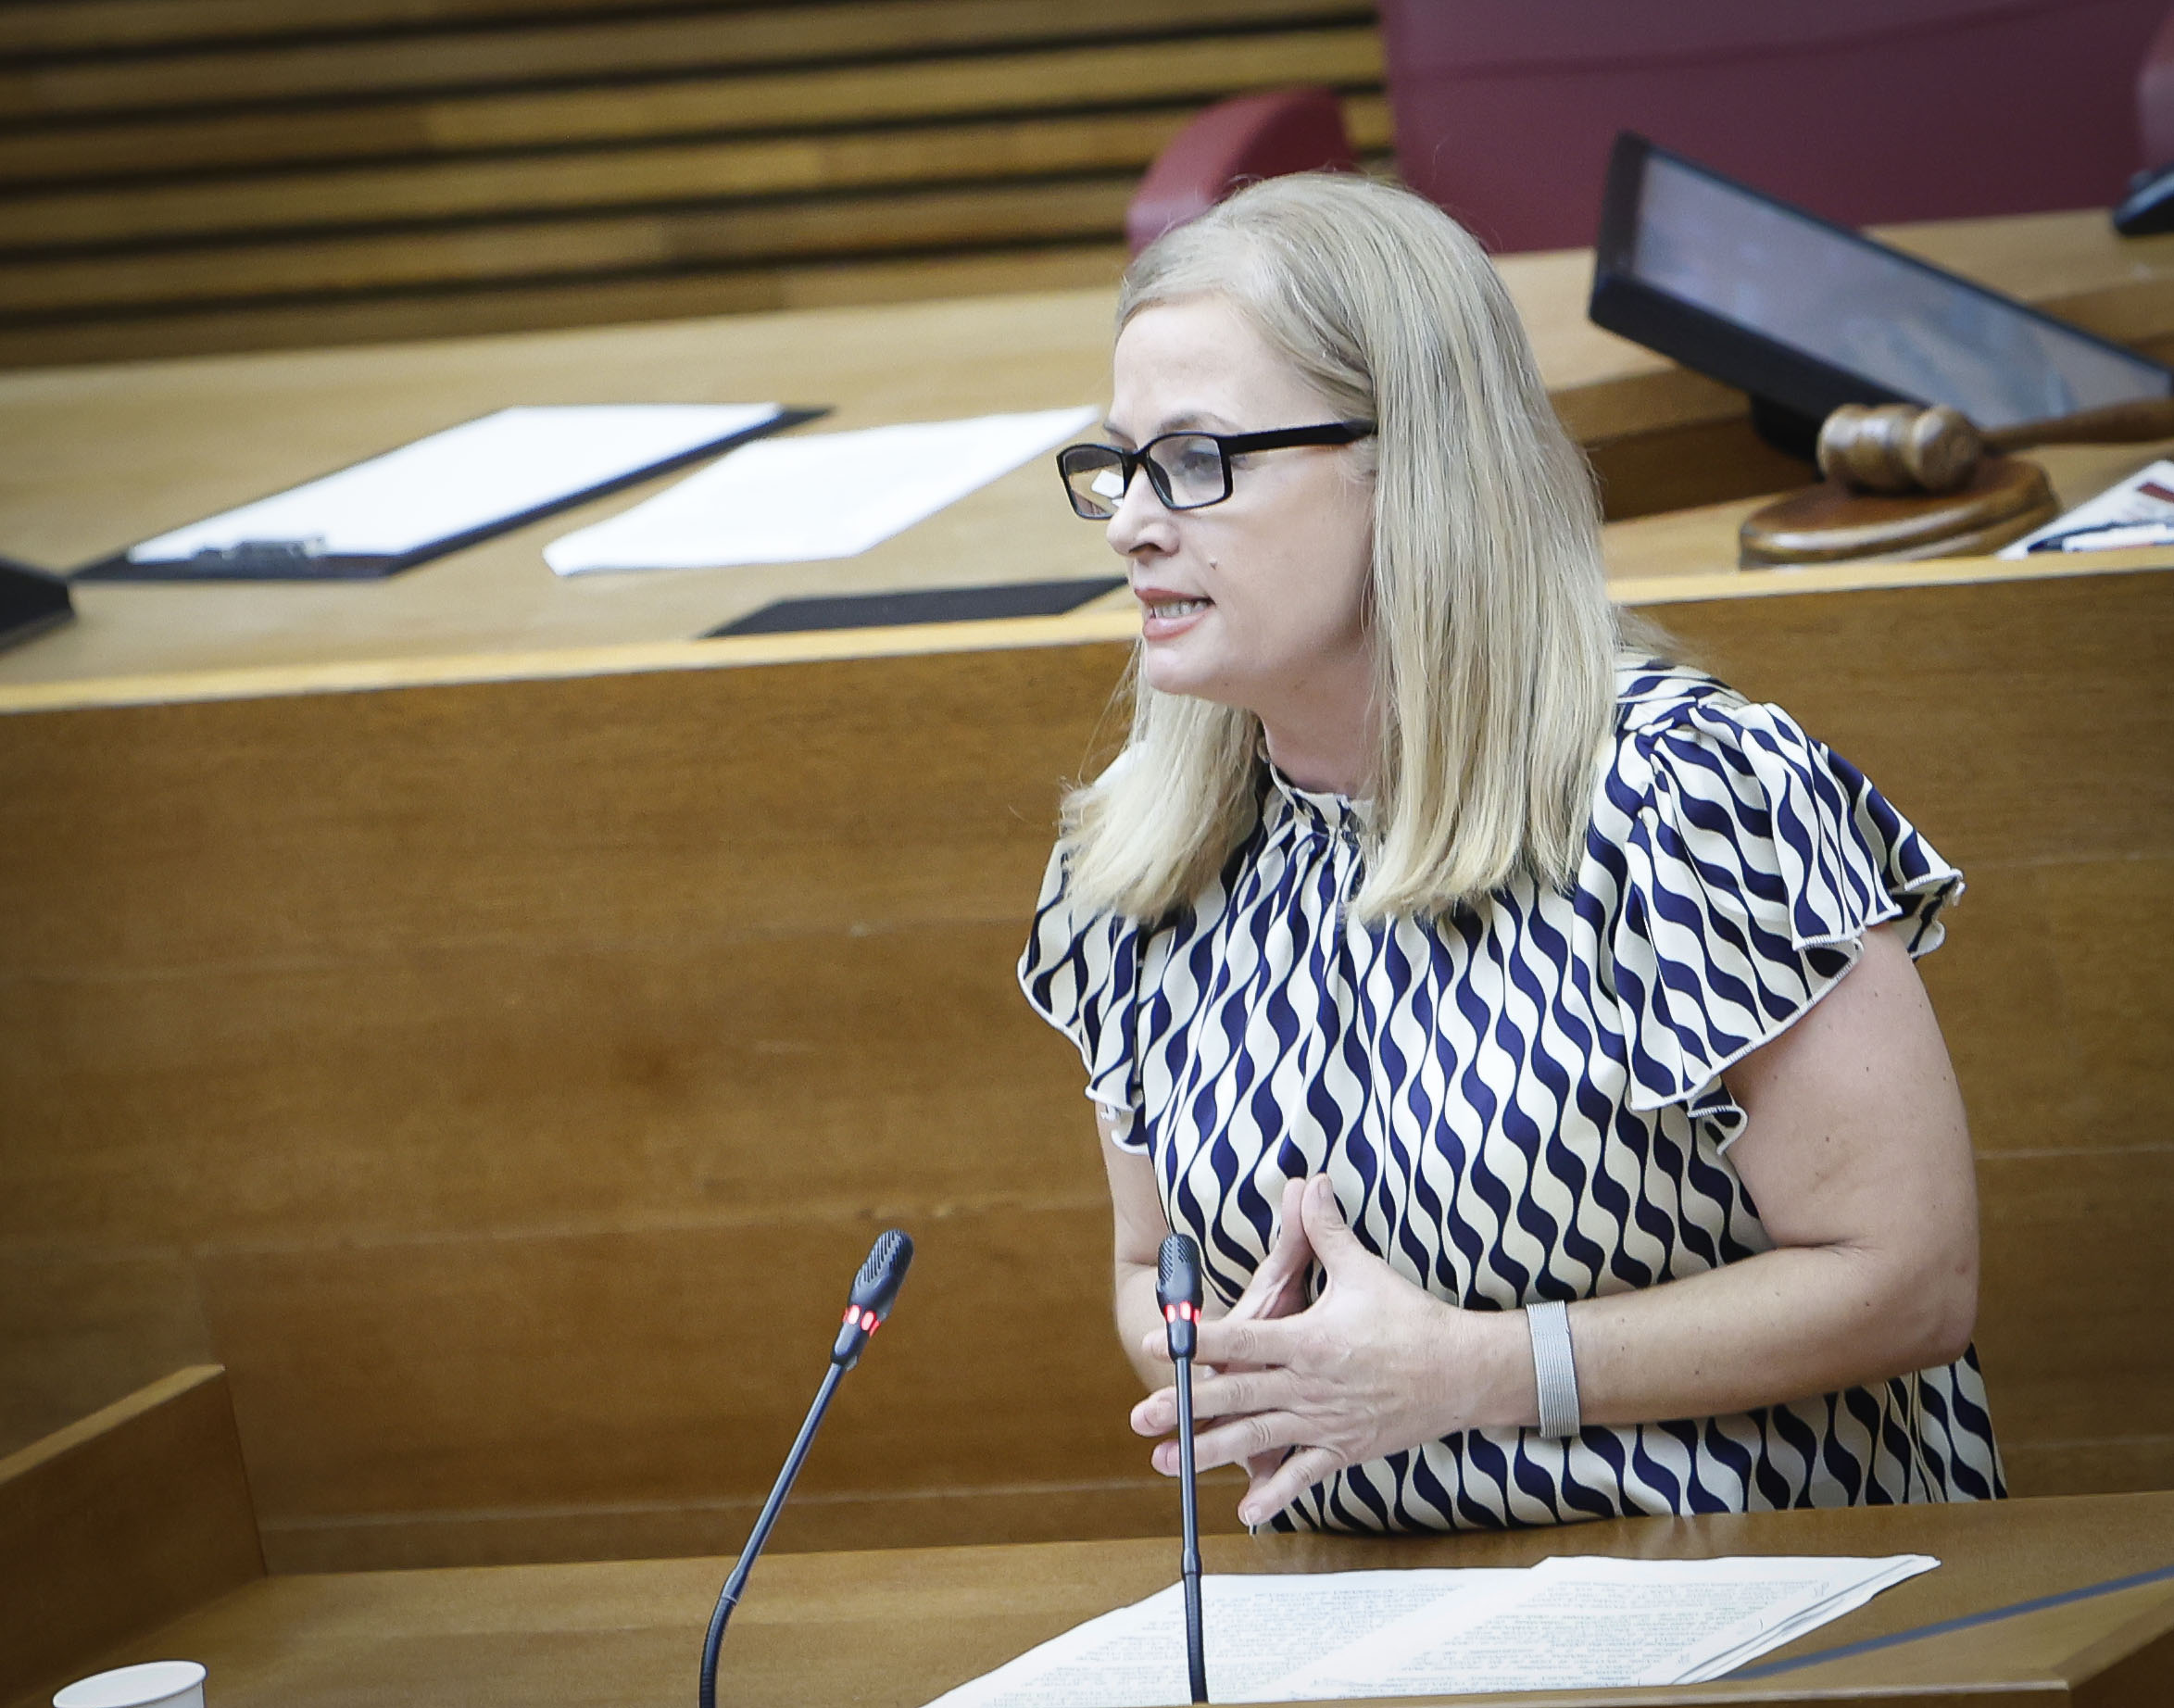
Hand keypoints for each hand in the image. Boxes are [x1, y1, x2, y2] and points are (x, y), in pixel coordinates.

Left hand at [1130, 1175, 1520, 1525]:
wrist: (1462, 1371)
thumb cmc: (1410, 1318)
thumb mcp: (1363, 1270)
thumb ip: (1325, 1230)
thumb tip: (1308, 1182)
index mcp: (1308, 1340)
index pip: (1242, 1339)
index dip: (1198, 1341)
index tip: (1158, 1342)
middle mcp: (1308, 1385)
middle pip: (1236, 1396)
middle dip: (1185, 1407)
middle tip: (1141, 1415)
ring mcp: (1324, 1423)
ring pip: (1256, 1439)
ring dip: (1210, 1452)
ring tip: (1166, 1462)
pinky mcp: (1343, 1450)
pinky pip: (1303, 1476)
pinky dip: (1275, 1495)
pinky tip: (1244, 1513)